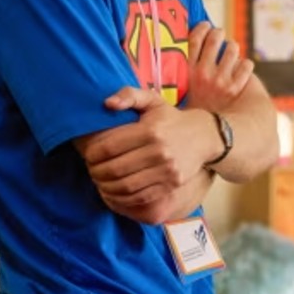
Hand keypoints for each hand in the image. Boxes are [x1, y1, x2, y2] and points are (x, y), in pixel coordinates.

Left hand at [85, 86, 220, 206]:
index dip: (92, 154)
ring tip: (99, 181)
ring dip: (105, 187)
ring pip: (125, 186)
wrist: (205, 136)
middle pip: (114, 169)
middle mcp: (159, 151)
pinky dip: (121, 198)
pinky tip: (114, 192)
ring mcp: (166, 170)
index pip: (109, 147)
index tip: (88, 155)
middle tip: (91, 170)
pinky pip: (140, 197)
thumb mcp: (153, 100)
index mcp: (150, 130)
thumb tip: (107, 104)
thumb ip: (129, 95)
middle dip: (96, 172)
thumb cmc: (171, 118)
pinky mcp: (171, 184)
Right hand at [182, 22, 253, 112]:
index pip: (194, 40)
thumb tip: (185, 54)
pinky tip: (241, 68)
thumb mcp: (179, 94)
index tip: (205, 25)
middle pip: (214, 40)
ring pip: (232, 50)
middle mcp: (204, 74)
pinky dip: (245, 65)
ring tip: (231, 52)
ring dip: (232, 48)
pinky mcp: (236, 88)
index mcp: (187, 73)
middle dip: (218, 34)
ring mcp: (221, 80)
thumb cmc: (193, 113)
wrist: (209, 134)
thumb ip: (181, 76)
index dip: (202, 28)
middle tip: (219, 35)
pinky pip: (246, 65)